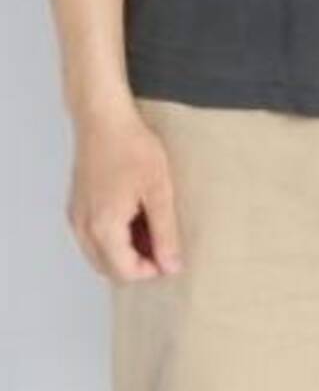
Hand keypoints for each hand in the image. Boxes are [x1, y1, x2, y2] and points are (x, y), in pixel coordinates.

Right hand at [68, 105, 182, 282]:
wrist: (103, 117)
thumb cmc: (132, 147)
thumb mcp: (158, 190)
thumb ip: (165, 232)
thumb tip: (171, 266)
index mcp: (103, 228)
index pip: (125, 272)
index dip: (151, 270)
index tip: (171, 254)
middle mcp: (83, 229)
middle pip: (109, 268)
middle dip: (136, 263)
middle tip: (162, 241)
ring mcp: (76, 217)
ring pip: (98, 255)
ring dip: (123, 252)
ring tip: (150, 225)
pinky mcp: (75, 206)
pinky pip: (91, 237)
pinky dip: (111, 238)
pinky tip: (132, 215)